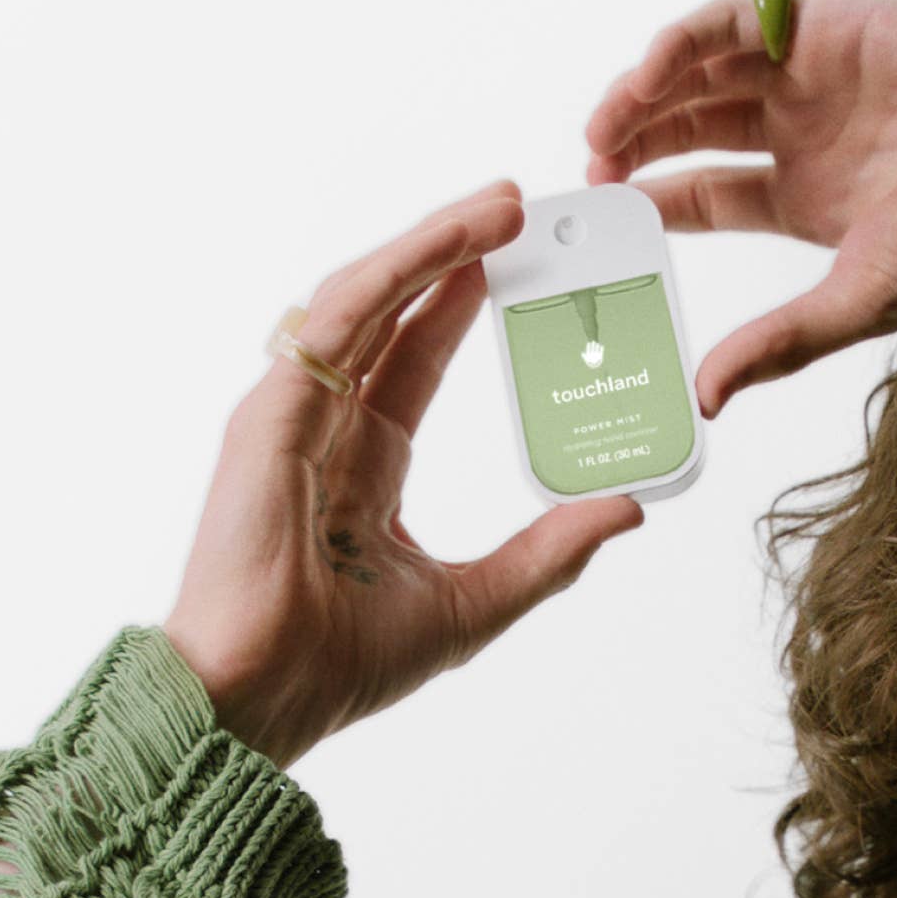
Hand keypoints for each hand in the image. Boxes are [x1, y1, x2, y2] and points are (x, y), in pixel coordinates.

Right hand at [162, 179, 645, 769]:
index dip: (464, 305)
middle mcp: (326, 428)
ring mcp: (294, 414)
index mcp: (366, 468)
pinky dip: (400, 270)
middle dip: (455, 254)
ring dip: (435, 242)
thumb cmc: (344, 664)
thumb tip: (627, 508)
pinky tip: (454, 241)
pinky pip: (342, 317)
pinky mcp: (272, 411)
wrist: (268, 695)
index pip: (419, 361)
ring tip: (503, 203)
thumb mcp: (477, 602)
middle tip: (525, 208)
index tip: (524, 266)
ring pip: (368, 297)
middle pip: (394, 314)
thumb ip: (549, 553)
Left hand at [584, 0, 896, 419]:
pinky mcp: (821, 19)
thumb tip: (705, 398)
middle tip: (592, 173)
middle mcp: (799, 130)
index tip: (606, 223)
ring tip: (605, 131)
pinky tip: (647, 79)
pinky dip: (682, 45)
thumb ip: (779, 344)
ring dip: (645, 96)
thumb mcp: (856, 300)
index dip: (651, 204)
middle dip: (636, 145)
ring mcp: (808, 71)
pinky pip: (731, 22)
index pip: (704, 194)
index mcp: (802, 196)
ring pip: (700, 74)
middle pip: (689, 128)